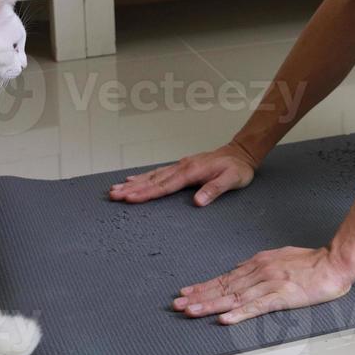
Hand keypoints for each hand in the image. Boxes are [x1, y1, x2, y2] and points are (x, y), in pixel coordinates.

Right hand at [108, 142, 259, 206]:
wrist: (241, 153)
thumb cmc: (237, 168)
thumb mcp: (232, 180)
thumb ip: (214, 190)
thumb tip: (197, 201)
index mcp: (192, 172)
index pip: (165, 185)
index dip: (147, 193)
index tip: (130, 198)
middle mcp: (182, 167)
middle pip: (153, 180)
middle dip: (132, 188)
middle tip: (113, 195)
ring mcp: (181, 165)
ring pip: (153, 175)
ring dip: (134, 182)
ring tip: (116, 189)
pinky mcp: (182, 166)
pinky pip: (158, 172)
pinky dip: (144, 176)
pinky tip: (133, 179)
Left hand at [172, 246, 354, 323]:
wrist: (334, 263)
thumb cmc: (311, 262)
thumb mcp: (280, 256)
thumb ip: (260, 264)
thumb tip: (240, 270)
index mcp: (260, 263)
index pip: (226, 277)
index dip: (204, 286)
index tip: (186, 292)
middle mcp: (260, 272)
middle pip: (224, 287)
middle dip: (199, 296)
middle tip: (178, 304)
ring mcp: (270, 284)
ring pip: (234, 297)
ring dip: (211, 304)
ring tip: (191, 311)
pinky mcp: (282, 296)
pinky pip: (256, 307)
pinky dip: (239, 313)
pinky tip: (225, 319)